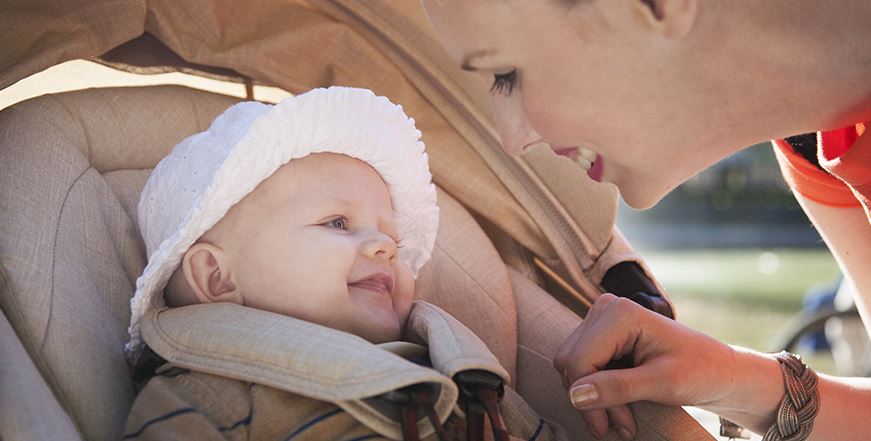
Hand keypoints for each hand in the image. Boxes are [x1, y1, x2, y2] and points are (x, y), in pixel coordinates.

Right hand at [553, 293, 735, 439]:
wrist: (718, 370)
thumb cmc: (699, 371)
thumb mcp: (662, 383)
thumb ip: (617, 388)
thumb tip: (575, 395)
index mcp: (620, 314)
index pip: (580, 361)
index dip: (590, 399)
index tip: (612, 427)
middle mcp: (606, 309)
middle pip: (571, 363)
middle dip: (592, 400)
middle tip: (622, 426)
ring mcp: (602, 319)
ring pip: (572, 367)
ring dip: (594, 399)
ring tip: (623, 419)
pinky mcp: (601, 333)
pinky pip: (581, 365)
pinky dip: (596, 390)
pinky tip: (618, 405)